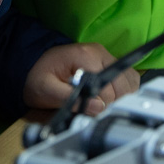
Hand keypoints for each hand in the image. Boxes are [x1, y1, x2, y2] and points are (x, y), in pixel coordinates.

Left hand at [24, 42, 140, 115]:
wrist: (32, 65)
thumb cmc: (38, 77)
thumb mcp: (45, 90)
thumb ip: (71, 99)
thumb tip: (98, 107)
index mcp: (85, 56)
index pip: (108, 87)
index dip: (101, 104)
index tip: (88, 110)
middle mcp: (100, 53)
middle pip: (123, 85)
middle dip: (111, 102)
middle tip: (92, 108)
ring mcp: (106, 56)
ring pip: (130, 81)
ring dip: (120, 97)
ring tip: (101, 103)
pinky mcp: (109, 62)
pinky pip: (128, 78)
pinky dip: (123, 91)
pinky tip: (109, 98)